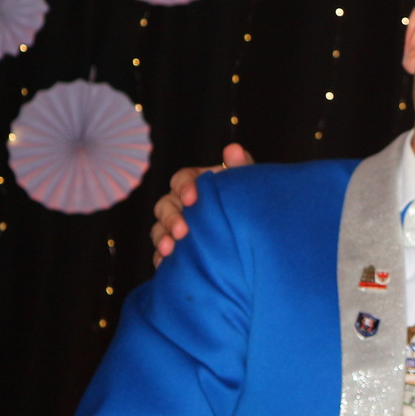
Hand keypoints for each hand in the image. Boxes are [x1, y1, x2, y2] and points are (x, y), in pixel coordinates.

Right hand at [149, 143, 252, 267]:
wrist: (255, 233)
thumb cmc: (249, 201)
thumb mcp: (247, 184)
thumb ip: (241, 166)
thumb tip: (233, 149)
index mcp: (196, 183)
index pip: (182, 179)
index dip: (184, 187)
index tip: (192, 198)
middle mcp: (181, 204)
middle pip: (165, 205)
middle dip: (170, 218)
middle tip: (182, 231)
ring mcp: (175, 227)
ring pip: (158, 230)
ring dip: (161, 238)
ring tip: (169, 250)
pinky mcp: (176, 250)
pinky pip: (161, 254)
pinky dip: (161, 260)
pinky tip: (166, 266)